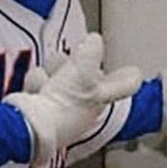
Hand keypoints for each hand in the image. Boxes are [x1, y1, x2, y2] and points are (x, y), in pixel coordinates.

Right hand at [8, 33, 140, 162]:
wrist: (32, 126)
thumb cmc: (63, 105)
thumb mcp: (83, 71)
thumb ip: (91, 52)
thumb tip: (94, 41)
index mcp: (101, 100)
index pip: (122, 86)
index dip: (126, 77)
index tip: (134, 72)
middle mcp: (85, 108)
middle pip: (84, 76)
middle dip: (72, 65)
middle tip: (67, 61)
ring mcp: (62, 110)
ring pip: (59, 78)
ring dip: (51, 73)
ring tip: (48, 76)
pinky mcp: (40, 110)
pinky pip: (39, 87)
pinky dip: (36, 84)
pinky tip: (36, 89)